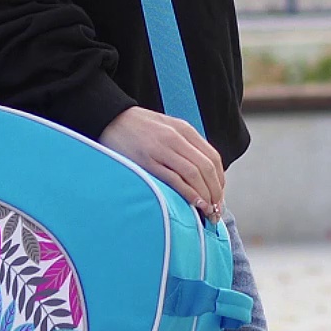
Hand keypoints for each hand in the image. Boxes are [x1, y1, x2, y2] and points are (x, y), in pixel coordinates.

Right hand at [98, 106, 224, 221]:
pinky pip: (174, 179)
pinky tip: (194, 204)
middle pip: (207, 168)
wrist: (110, 118)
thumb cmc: (138, 127)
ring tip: (207, 212)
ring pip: (194, 174)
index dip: (220, 180)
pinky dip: (188, 193)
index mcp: (184, 129)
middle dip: (215, 192)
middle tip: (216, 210)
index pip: (213, 157)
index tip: (219, 196)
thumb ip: (185, 145)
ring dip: (205, 195)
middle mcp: (176, 138)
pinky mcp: (147, 161)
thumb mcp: (167, 128)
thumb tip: (202, 173)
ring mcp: (161, 149)